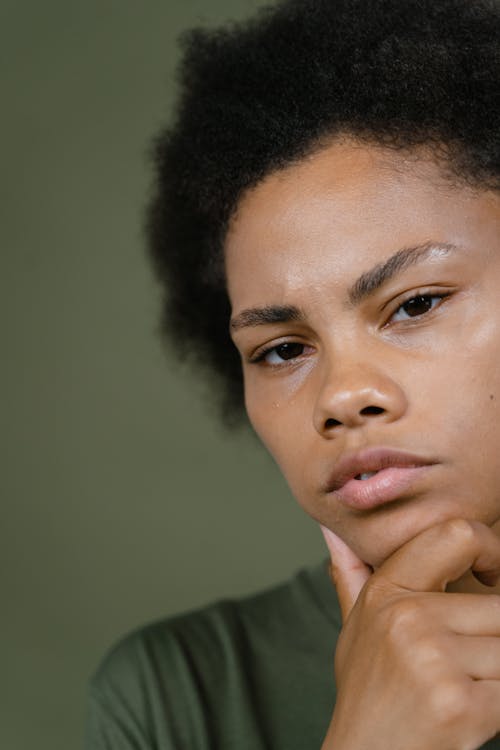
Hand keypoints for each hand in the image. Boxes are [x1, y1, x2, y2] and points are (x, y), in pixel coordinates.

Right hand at [320, 519, 499, 749]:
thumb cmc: (368, 692)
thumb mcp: (355, 628)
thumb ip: (351, 574)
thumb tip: (334, 532)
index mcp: (387, 591)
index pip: (457, 534)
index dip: (492, 549)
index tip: (493, 576)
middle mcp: (407, 618)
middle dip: (496, 638)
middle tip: (469, 660)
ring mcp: (432, 659)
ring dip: (497, 673)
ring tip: (463, 687)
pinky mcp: (459, 704)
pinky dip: (498, 703)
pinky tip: (470, 712)